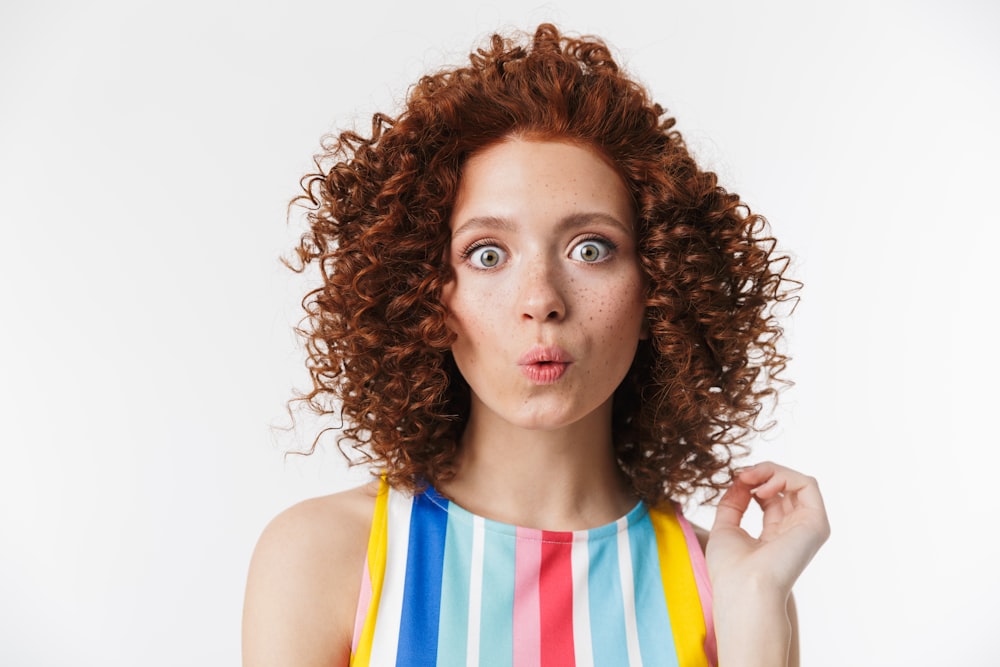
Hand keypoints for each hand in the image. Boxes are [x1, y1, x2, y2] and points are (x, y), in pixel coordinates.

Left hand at [707, 461, 829, 596]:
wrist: (743, 589)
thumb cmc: (731, 569)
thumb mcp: (725, 527)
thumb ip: (734, 502)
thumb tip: (741, 479)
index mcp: (774, 535)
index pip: (770, 497)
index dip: (752, 481)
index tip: (734, 479)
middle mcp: (794, 530)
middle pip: (786, 486)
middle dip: (762, 472)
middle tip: (741, 474)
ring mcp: (807, 526)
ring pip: (798, 481)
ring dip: (771, 471)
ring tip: (749, 478)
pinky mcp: (816, 523)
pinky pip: (808, 484)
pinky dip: (784, 476)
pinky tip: (762, 489)